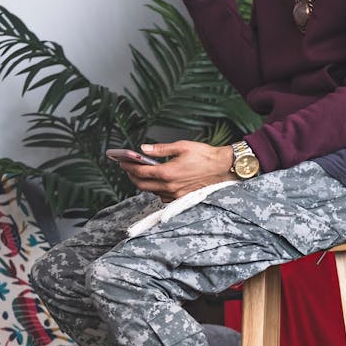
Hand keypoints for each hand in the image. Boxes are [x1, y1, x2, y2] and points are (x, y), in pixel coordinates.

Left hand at [118, 140, 233, 200]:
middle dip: (132, 176)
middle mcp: (170, 186)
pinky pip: (163, 197)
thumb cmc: (205, 156)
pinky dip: (156, 190)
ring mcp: (175, 194)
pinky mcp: (182, 198)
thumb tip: (144, 149)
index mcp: (167, 172)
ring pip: (152, 192)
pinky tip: (157, 183)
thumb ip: (160, 149)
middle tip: (128, 168)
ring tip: (142, 174)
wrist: (223, 168)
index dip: (129, 167)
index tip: (122, 162)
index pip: (141, 172)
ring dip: (144, 184)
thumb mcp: (181, 146)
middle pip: (142, 185)